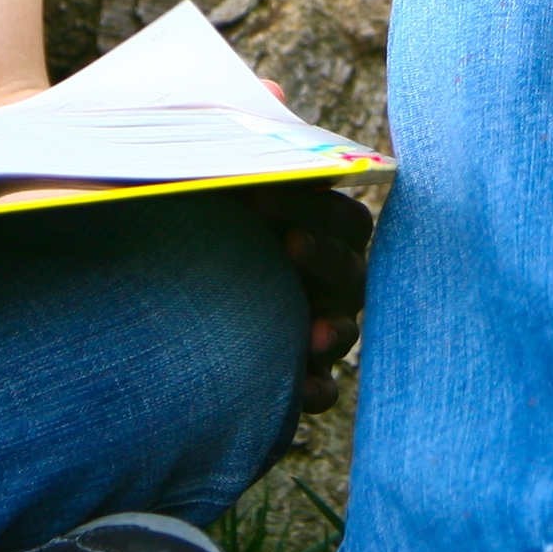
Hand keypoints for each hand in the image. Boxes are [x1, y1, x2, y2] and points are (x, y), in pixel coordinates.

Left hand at [242, 183, 371, 412]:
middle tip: (292, 243)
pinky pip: (325, 387)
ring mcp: (328, 328)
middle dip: (323, 255)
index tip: (259, 198)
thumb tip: (221, 162)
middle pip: (349, 269)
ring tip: (315, 334)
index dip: (310, 206)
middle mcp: (338, 282)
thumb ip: (240, 184)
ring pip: (346, 331)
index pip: (341, 218)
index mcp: (330, 236)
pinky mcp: (310, 373)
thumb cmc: (228, 232)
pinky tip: (300, 390)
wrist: (203, 296)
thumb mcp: (236, 205)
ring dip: (333, 330)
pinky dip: (315, 390)